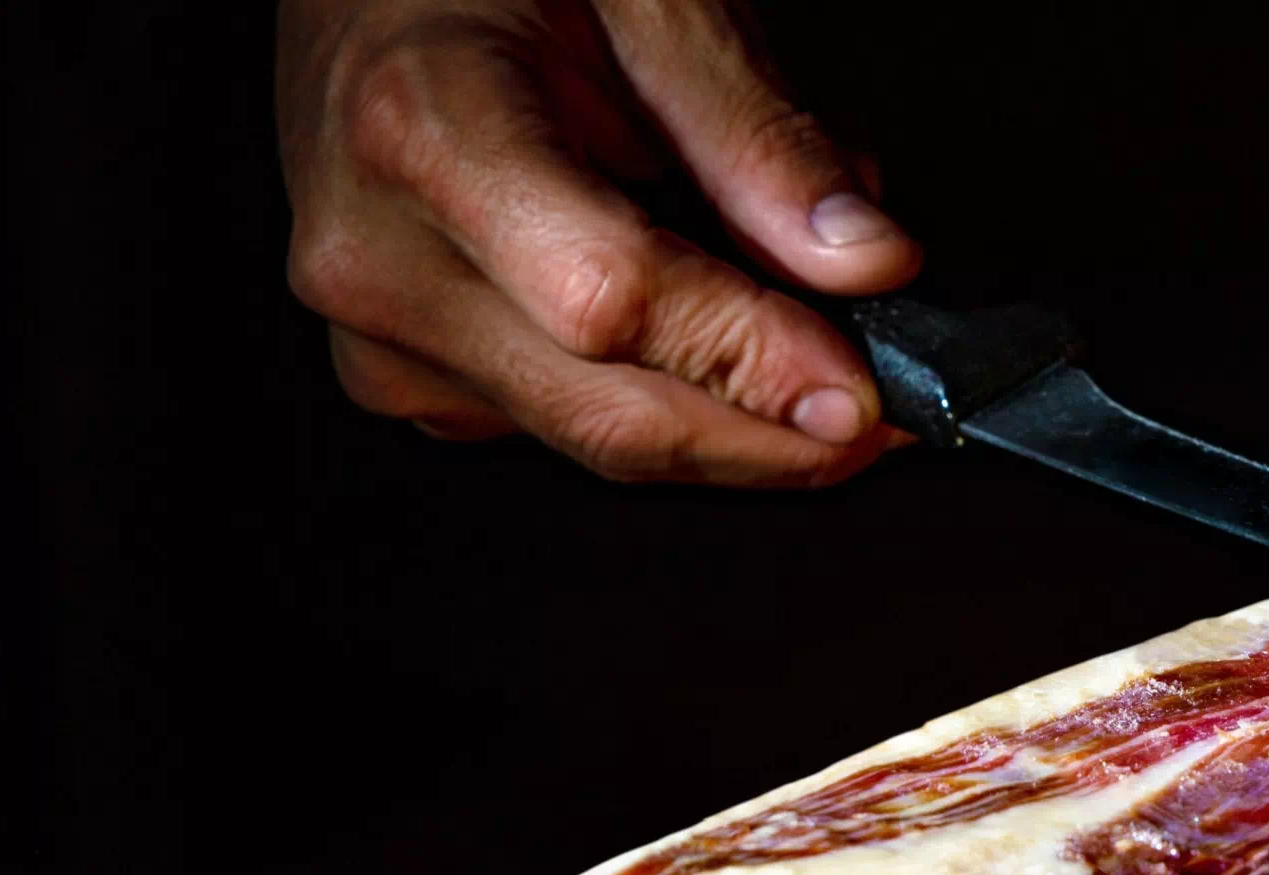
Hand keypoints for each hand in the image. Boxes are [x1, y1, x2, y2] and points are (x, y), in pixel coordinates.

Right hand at [276, 0, 921, 485]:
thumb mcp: (649, 1)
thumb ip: (759, 137)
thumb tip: (864, 263)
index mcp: (425, 130)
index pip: (612, 301)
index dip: (754, 362)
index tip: (864, 392)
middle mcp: (382, 256)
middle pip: (608, 411)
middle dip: (771, 435)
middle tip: (885, 414)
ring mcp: (387, 333)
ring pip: (600, 437)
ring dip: (732, 409)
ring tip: (793, 311)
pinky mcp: (413, 376)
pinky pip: (570, 423)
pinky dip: (669, 392)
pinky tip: (706, 317)